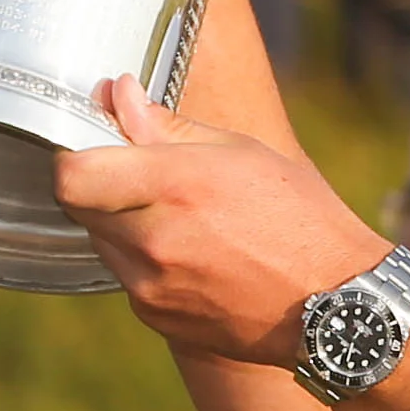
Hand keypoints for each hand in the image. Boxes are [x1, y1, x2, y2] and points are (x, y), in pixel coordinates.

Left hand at [57, 77, 398, 364]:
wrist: (337, 304)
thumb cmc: (299, 217)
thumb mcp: (241, 153)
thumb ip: (167, 126)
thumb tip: (117, 94)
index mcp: (176, 185)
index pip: (71, 173)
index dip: (77, 154)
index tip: (99, 146)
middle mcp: (154, 240)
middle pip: (77, 204)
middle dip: (101, 185)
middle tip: (145, 178)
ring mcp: (151, 286)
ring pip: (100, 240)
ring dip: (122, 223)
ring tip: (182, 220)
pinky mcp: (155, 316)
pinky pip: (126, 275)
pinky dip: (144, 260)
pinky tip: (194, 255)